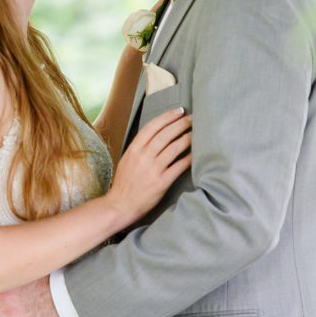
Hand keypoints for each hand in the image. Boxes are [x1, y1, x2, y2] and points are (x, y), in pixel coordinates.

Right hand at [106, 106, 191, 224]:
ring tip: (195, 132)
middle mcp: (143, 157)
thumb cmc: (124, 183)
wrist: (120, 205)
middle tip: (192, 118)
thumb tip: (157, 135)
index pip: (152, 127)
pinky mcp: (161, 182)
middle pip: (165, 135)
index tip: (179, 111)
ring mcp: (152, 170)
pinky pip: (178, 167)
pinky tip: (195, 153)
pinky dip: (188, 158)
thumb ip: (140, 147)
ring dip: (187, 138)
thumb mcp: (127, 159)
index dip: (167, 117)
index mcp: (134, 149)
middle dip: (181, 124)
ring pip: (173, 148)